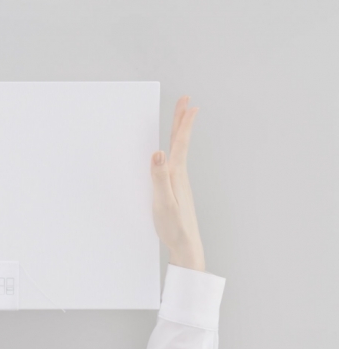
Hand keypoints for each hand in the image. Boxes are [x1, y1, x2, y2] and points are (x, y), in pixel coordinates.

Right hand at [150, 96, 204, 271]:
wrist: (186, 246)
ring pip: (178, 151)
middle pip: (180, 143)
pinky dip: (173, 150)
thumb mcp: (163, 202)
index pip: (179, 144)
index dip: (183, 123)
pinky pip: (174, 163)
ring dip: (178, 133)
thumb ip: (160, 177)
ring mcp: (179, 183)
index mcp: (177, 175)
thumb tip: (158, 152)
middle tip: (186, 102)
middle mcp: (180, 176)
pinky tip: (169, 154)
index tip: (189, 104)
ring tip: (179, 121)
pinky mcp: (176, 190)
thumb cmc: (174, 226)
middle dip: (182, 121)